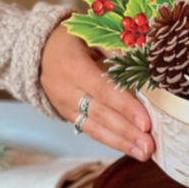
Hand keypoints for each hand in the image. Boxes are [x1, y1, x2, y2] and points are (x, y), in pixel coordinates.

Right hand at [40, 24, 154, 160]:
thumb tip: (141, 62)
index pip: (104, 91)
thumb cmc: (70, 38)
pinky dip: (111, 141)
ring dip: (121, 143)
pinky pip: (91, 130)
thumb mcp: (89, 33)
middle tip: (150, 146)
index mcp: (73, 66)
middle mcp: (66, 90)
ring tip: (144, 153)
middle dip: (127, 132)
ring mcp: (65, 106)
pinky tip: (130, 148)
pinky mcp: (68, 116)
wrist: (38, 51)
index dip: (125, 108)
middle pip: (101, 115)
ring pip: (95, 128)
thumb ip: (114, 48)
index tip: (146, 122)